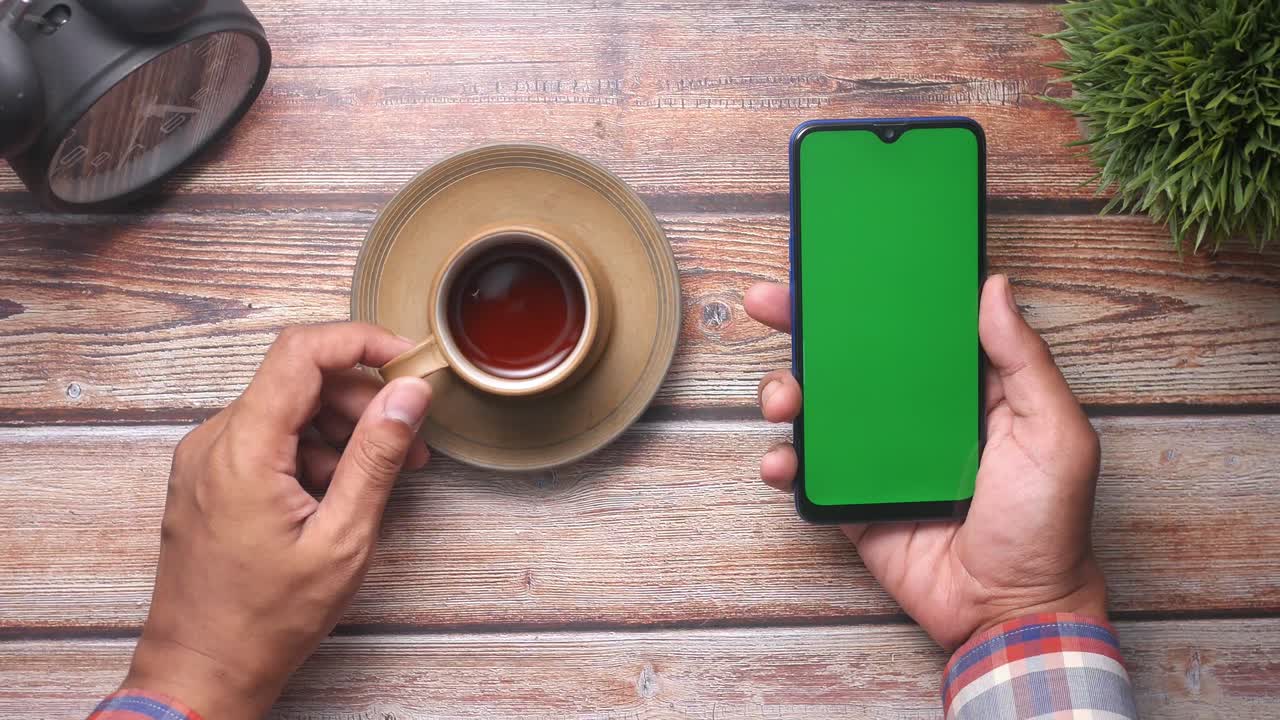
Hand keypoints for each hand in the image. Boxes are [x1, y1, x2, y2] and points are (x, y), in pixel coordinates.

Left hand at [123, 323, 432, 718]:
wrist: (201, 671)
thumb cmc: (265, 620)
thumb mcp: (342, 539)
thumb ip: (376, 457)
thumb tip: (408, 394)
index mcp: (243, 449)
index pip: (302, 351)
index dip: (362, 342)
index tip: (408, 361)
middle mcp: (214, 442)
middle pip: (299, 380)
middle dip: (363, 397)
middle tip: (410, 437)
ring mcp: (206, 460)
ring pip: (286, 408)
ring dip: (342, 427)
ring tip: (386, 471)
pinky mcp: (209, 479)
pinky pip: (269, 439)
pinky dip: (313, 450)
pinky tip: (344, 490)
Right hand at [745, 274, 1105, 649]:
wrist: (1009, 611)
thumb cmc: (1047, 525)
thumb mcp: (1055, 434)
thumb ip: (1026, 361)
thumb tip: (993, 285)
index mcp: (964, 388)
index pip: (911, 327)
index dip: (874, 294)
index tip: (837, 264)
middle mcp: (915, 415)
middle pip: (850, 356)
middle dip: (802, 326)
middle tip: (768, 303)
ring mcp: (877, 457)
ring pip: (818, 407)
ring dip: (785, 391)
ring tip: (783, 399)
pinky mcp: (850, 500)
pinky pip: (806, 471)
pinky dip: (782, 462)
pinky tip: (783, 461)